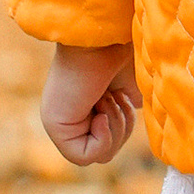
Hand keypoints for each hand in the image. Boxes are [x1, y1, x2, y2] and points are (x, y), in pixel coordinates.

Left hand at [42, 42, 138, 165]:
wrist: (104, 36)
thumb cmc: (120, 50)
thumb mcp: (132, 83)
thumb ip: (130, 102)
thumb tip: (138, 109)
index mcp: (86, 104)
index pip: (111, 139)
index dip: (125, 125)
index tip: (121, 96)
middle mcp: (70, 114)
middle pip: (108, 150)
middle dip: (123, 128)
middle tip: (115, 98)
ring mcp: (60, 122)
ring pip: (99, 155)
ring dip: (115, 128)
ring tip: (107, 99)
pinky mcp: (55, 126)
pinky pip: (83, 157)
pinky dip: (103, 139)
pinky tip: (101, 113)